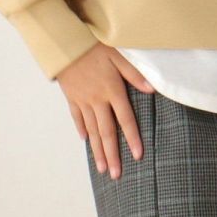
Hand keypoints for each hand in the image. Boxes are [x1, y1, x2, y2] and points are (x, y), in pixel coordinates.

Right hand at [57, 42, 154, 178]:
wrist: (64, 43)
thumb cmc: (94, 46)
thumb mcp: (118, 55)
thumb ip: (135, 74)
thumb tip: (152, 89)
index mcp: (112, 90)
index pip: (125, 119)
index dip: (133, 137)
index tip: (138, 155)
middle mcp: (97, 100)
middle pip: (106, 132)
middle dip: (112, 155)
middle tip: (115, 174)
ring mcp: (82, 100)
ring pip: (91, 130)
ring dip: (97, 150)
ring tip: (101, 168)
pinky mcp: (71, 97)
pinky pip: (77, 117)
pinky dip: (82, 130)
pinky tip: (86, 142)